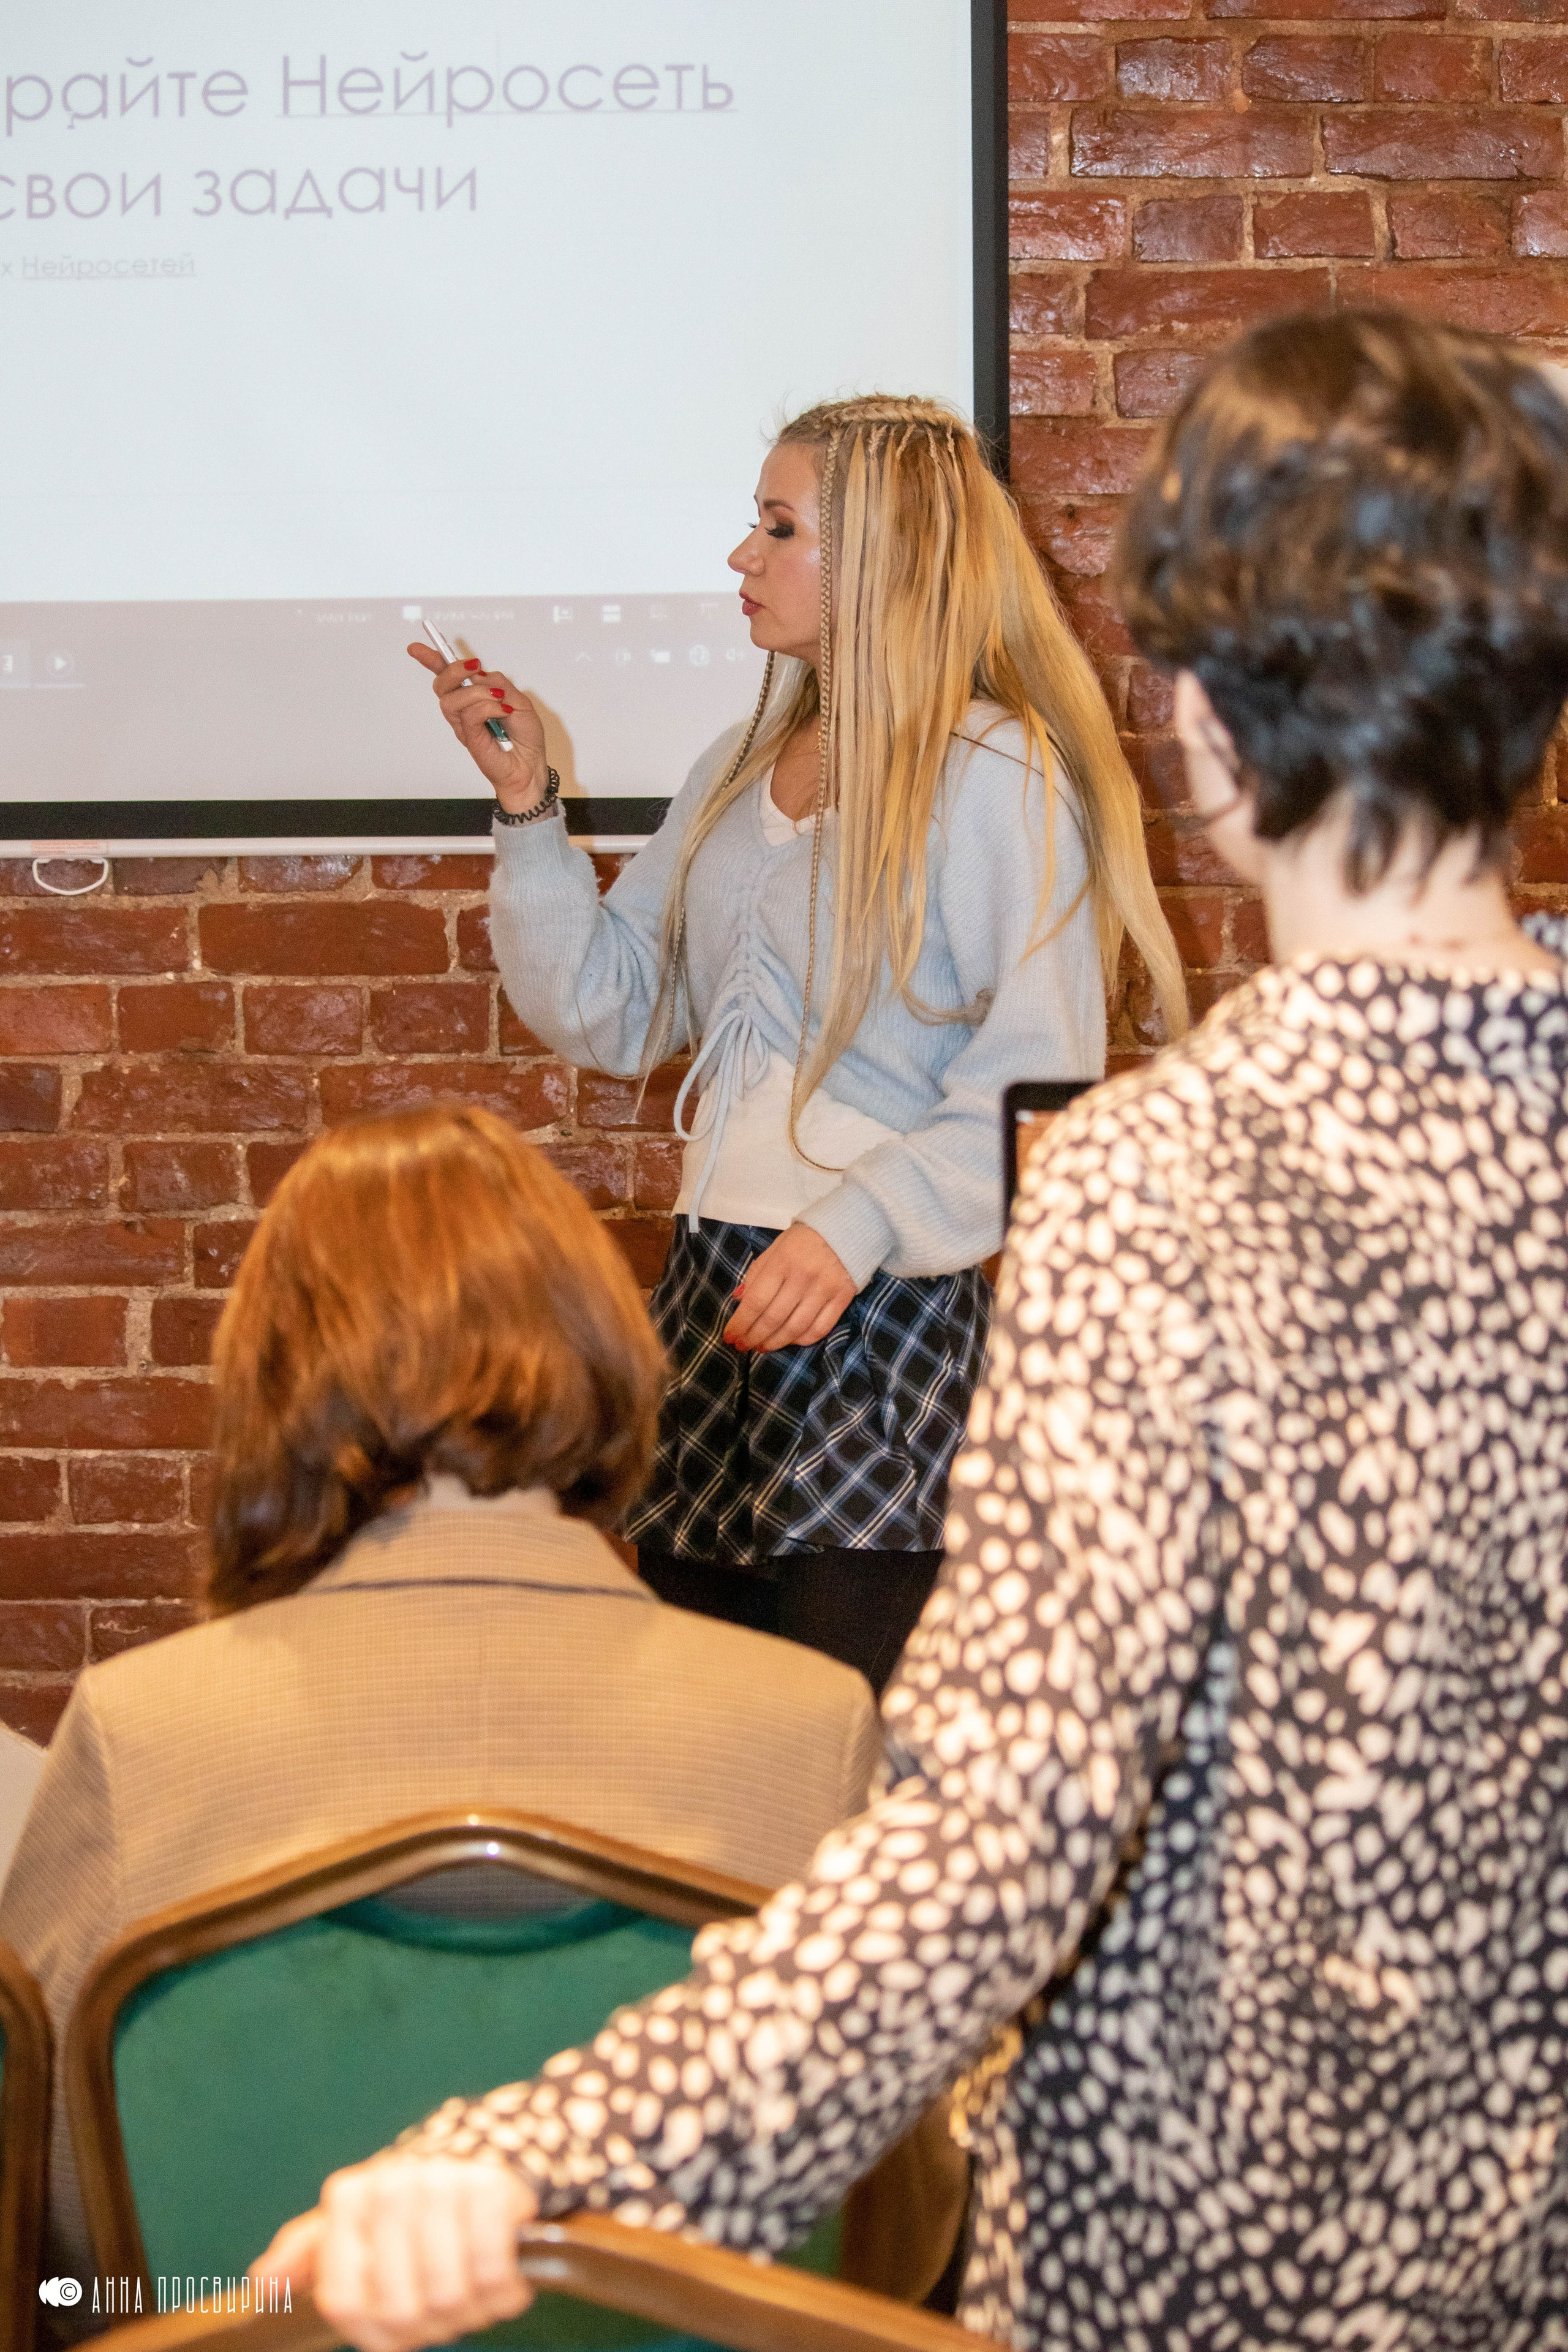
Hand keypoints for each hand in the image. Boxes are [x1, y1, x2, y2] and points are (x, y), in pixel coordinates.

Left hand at [249, 2156, 535, 2351]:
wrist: (481, 2156)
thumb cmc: (408, 2207)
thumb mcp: (351, 2224)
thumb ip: (305, 2255)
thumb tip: (263, 2285)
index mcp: (347, 2199)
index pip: (346, 2305)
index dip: (378, 2333)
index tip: (402, 2323)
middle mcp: (387, 2186)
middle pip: (401, 2309)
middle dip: (432, 2323)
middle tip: (449, 2307)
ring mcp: (439, 2183)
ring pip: (447, 2296)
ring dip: (471, 2310)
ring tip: (476, 2290)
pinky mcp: (488, 2189)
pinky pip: (491, 2274)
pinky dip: (503, 2292)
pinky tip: (503, 2278)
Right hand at [406, 642, 550, 814]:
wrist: (531, 766)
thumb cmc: (525, 738)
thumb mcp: (519, 700)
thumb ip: (499, 683)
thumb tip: (479, 675)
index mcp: (474, 697)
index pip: (448, 677)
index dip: (431, 660)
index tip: (416, 648)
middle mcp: (464, 710)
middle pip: (441, 684)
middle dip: (453, 669)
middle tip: (474, 666)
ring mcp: (464, 725)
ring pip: (452, 699)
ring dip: (477, 692)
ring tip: (499, 700)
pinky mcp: (470, 738)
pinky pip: (469, 715)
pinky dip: (487, 707)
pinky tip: (502, 712)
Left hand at [724, 1225, 855, 1350]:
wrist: (847, 1229)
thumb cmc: (803, 1240)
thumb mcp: (774, 1249)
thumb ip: (756, 1274)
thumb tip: (738, 1301)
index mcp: (782, 1261)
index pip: (757, 1301)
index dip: (741, 1323)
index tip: (729, 1336)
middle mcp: (804, 1277)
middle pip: (774, 1318)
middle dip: (754, 1336)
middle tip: (742, 1346)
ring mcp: (825, 1289)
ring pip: (796, 1328)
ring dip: (775, 1343)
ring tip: (762, 1347)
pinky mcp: (843, 1298)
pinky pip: (820, 1329)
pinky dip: (802, 1340)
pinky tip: (789, 1340)